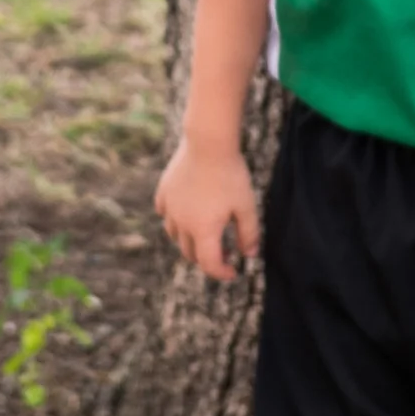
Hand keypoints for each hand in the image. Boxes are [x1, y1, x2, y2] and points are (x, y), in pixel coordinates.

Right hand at [155, 138, 258, 282]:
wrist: (208, 143)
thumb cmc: (231, 175)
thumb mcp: (247, 206)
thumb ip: (249, 234)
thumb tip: (250, 254)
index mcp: (203, 231)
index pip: (209, 264)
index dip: (222, 273)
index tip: (233, 271)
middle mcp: (182, 224)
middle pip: (190, 253)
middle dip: (207, 258)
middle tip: (224, 253)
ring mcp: (170, 208)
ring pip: (175, 235)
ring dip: (189, 241)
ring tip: (205, 233)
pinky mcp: (164, 192)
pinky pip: (165, 214)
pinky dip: (174, 220)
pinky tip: (186, 212)